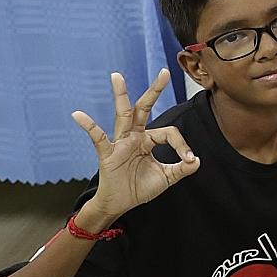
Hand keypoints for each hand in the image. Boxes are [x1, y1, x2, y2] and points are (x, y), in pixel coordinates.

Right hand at [73, 71, 198, 225]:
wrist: (120, 205)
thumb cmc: (139, 188)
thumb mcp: (167, 178)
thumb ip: (182, 168)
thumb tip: (197, 160)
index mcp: (149, 139)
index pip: (169, 132)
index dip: (182, 145)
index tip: (189, 159)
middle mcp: (134, 136)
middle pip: (144, 108)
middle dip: (154, 90)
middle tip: (165, 71)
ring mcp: (120, 142)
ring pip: (122, 115)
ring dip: (121, 95)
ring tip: (116, 76)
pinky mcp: (107, 153)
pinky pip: (98, 137)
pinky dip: (89, 126)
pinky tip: (79, 115)